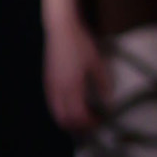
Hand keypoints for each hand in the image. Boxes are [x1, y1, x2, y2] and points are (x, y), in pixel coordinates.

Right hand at [42, 0, 112, 135]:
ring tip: (83, 118)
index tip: (100, 122)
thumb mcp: (97, 63)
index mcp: (72, 87)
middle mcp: (58, 90)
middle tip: (91, 124)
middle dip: (78, 126)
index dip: (89, 123)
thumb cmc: (80, 44)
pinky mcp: (47, 81)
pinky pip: (52, 104)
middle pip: (64, 120)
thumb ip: (104, 84)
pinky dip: (61, 111)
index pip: (78, 116)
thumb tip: (109, 101)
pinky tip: (72, 106)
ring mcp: (50, 86)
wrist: (61, 29)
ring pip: (56, 113)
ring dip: (68, 120)